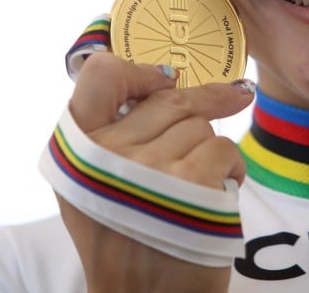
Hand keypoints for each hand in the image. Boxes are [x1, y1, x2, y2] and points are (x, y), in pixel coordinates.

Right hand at [58, 51, 254, 291]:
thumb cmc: (127, 238)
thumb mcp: (96, 182)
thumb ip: (116, 129)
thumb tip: (169, 75)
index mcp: (76, 149)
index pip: (99, 76)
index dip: (137, 70)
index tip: (164, 80)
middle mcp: (106, 154)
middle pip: (167, 100)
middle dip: (200, 108)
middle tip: (231, 98)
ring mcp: (149, 168)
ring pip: (201, 125)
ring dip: (211, 150)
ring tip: (198, 186)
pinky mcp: (192, 184)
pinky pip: (224, 148)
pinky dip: (231, 170)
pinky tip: (216, 195)